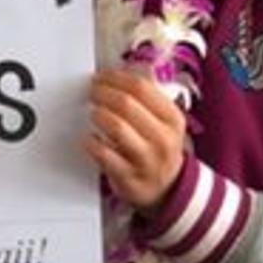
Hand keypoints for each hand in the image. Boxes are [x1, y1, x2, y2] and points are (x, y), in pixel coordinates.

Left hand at [86, 69, 185, 212]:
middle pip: (126, 104)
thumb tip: (117, 74)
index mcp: (172, 118)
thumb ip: (147, 97)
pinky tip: (90, 138)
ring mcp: (147, 160)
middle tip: (92, 92)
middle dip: (103, 93)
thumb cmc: (159, 147)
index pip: (141, 87)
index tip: (101, 76)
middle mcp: (163, 138)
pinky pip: (104, 155)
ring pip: (117, 127)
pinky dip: (92, 143)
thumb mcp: (165, 121)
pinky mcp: (129, 178)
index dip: (115, 78)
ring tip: (93, 112)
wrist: (167, 188)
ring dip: (98, 114)